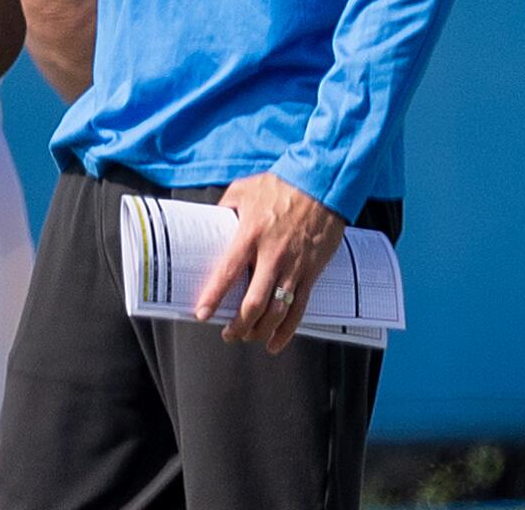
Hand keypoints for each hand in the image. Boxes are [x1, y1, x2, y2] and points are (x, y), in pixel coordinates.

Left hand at [192, 173, 344, 354]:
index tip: (202, 314)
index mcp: (251, 234)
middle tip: (228, 334)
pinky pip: (299, 308)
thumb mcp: (245, 188)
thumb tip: (212, 222)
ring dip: (260, 331)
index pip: (228, 272)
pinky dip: (287, 331)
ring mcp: (294, 266)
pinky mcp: (311, 271)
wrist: (322, 182)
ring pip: (276, 312)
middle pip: (253, 303)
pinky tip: (276, 342)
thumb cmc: (282, 184)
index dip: (213, 296)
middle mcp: (272, 254)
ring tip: (249, 337)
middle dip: (238, 326)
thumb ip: (226, 207)